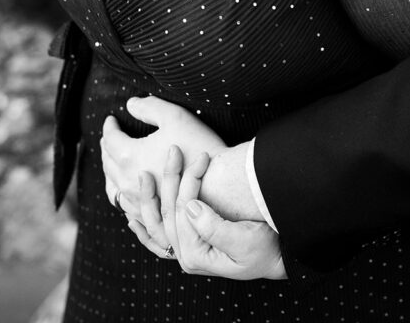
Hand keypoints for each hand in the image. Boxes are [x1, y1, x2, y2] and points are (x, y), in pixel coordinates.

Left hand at [101, 95, 225, 219]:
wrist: (219, 184)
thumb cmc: (197, 147)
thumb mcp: (175, 116)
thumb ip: (149, 107)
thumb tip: (130, 104)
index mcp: (130, 156)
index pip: (110, 139)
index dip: (110, 126)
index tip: (112, 119)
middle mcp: (127, 181)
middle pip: (108, 163)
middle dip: (107, 147)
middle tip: (110, 137)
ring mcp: (136, 201)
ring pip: (112, 187)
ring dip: (110, 171)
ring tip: (113, 163)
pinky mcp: (148, 214)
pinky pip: (124, 205)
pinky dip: (120, 193)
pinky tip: (126, 190)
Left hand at [130, 147, 284, 279]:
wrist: (277, 259)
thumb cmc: (267, 248)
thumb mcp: (245, 240)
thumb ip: (214, 226)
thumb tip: (190, 205)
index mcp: (197, 254)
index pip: (184, 210)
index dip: (189, 180)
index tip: (201, 156)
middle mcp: (187, 256)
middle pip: (168, 213)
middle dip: (169, 179)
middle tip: (173, 151)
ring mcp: (187, 253)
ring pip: (158, 223)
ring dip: (148, 199)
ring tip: (141, 175)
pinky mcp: (191, 247)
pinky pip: (158, 239)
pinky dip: (144, 227)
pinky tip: (132, 216)